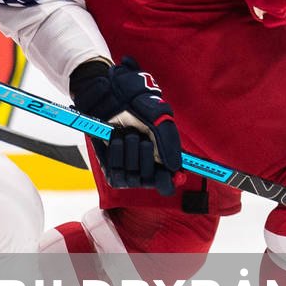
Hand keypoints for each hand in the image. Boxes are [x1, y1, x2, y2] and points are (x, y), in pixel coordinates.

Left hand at [69, 58, 182, 194]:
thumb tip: (175, 168)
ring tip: (128, 134)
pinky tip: (116, 140)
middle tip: (142, 140)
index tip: (164, 174)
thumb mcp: (161, 120)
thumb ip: (170, 143)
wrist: (111, 100)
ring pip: (133, 178)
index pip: (166, 185)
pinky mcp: (110, 168)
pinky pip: (115, 174)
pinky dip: (116, 155)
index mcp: (162, 160)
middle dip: (146, 157)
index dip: (166, 182)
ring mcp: (127, 170)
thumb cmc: (138, 108)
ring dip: (131, 152)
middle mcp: (145, 168)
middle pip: (150, 180)